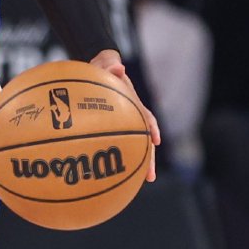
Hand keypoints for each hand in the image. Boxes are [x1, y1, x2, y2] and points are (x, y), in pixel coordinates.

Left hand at [89, 51, 160, 182]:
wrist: (94, 70)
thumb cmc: (100, 67)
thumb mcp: (103, 64)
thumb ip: (108, 65)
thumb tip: (118, 68)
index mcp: (132, 101)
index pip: (145, 116)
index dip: (151, 128)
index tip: (154, 141)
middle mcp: (130, 116)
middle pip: (143, 139)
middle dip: (148, 158)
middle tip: (150, 177)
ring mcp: (121, 124)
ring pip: (131, 147)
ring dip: (135, 164)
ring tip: (136, 185)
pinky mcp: (110, 129)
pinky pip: (112, 146)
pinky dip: (112, 160)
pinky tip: (108, 177)